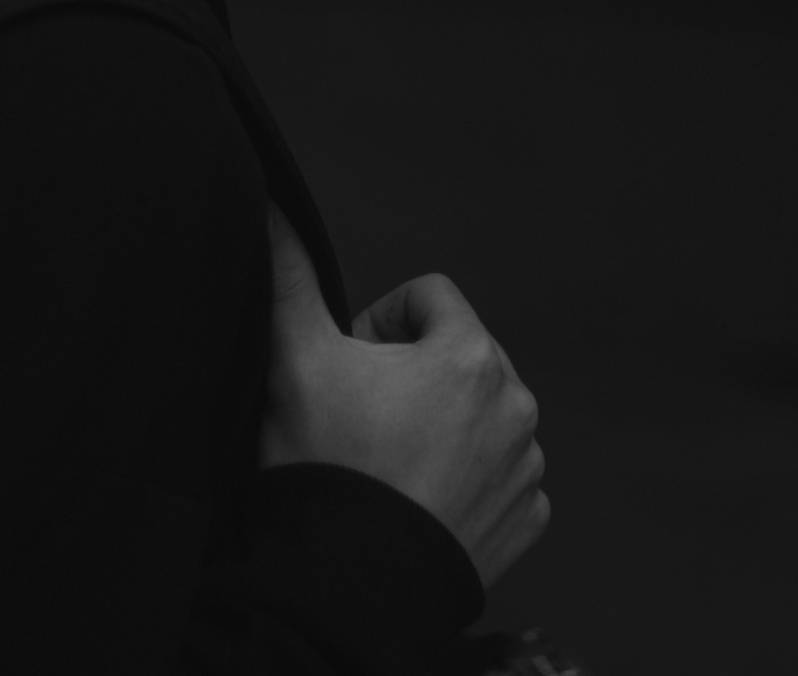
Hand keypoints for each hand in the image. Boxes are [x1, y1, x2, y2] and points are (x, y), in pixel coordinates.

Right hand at [259, 202, 548, 590]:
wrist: (344, 589)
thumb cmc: (325, 468)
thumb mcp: (296, 359)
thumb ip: (289, 274)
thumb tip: (272, 207)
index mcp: (471, 355)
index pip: (428, 295)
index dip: (380, 323)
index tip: (353, 367)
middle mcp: (516, 405)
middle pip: (457, 351)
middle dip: (414, 370)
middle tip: (365, 415)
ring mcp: (526, 467)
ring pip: (480, 410)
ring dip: (442, 421)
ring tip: (390, 460)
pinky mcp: (525, 519)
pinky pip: (500, 472)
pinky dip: (466, 476)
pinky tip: (420, 497)